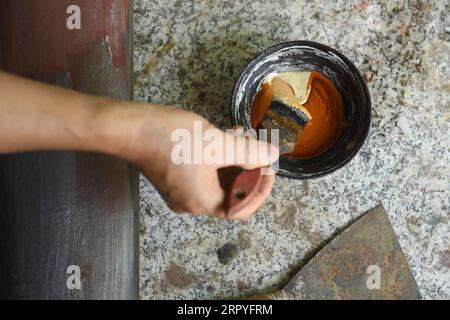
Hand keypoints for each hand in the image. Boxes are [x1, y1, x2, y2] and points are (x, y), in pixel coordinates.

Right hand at [114, 103, 278, 219]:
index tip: (269, 167)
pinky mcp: (175, 179)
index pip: (243, 206)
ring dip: (233, 160)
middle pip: (231, 193)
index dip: (261, 188)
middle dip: (247, 168)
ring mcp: (181, 192)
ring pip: (218, 181)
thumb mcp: (216, 143)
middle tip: (257, 147)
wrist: (130, 128)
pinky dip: (217, 158)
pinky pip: (204, 174)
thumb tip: (271, 156)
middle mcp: (192, 203)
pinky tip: (224, 136)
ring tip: (241, 136)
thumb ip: (248, 152)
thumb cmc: (170, 138)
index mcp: (203, 202)